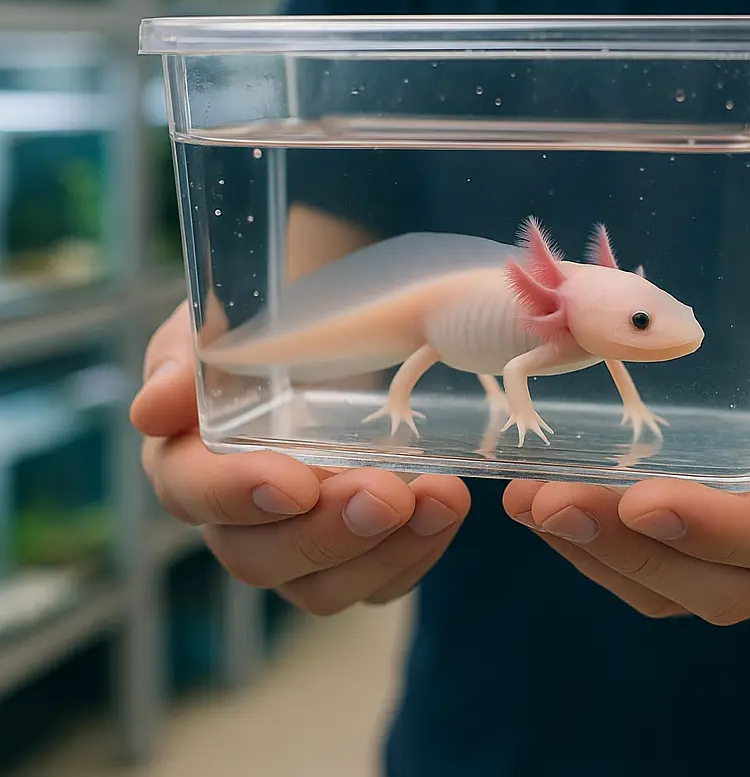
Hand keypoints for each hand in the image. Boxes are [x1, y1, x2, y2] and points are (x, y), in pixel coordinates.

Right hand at [130, 301, 469, 614]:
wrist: (337, 316)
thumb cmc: (269, 316)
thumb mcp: (226, 314)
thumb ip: (187, 355)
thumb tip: (152, 410)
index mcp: (187, 454)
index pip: (191, 491)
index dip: (237, 495)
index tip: (293, 482)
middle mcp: (236, 514)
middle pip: (260, 557)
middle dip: (326, 533)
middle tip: (387, 494)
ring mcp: (298, 540)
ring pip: (322, 587)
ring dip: (384, 551)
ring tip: (441, 499)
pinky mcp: (356, 552)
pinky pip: (379, 582)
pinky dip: (417, 553)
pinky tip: (446, 510)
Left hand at [503, 252, 749, 622]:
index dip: (724, 529)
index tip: (644, 501)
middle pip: (729, 584)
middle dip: (635, 549)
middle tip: (553, 502)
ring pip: (682, 589)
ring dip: (602, 553)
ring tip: (531, 503)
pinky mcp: (718, 539)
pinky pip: (659, 566)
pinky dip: (600, 545)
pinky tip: (547, 502)